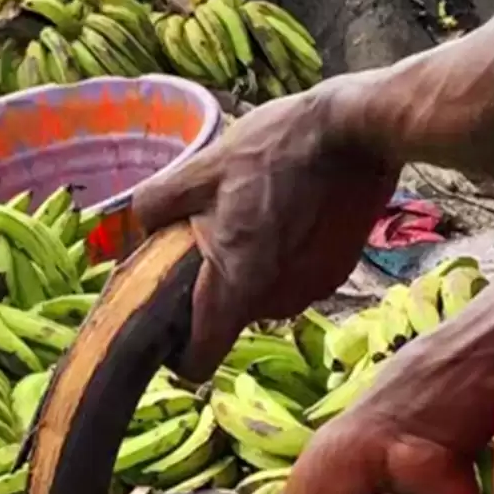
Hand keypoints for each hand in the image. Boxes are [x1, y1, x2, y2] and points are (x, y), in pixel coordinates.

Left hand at [128, 81, 397, 379]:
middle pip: (231, 318)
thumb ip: (156, 205)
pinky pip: (295, 278)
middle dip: (216, 286)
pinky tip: (291, 210)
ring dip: (252, 268)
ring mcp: (312, 291)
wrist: (353, 131)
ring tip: (256, 211)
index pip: (198, 362)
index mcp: (235, 287)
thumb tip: (140, 228)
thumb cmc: (272, 150)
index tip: (172, 322)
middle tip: (213, 230)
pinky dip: (286, 257)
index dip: (178, 353)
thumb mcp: (200, 168)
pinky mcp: (338, 273)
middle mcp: (276, 304)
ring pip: (264, 296)